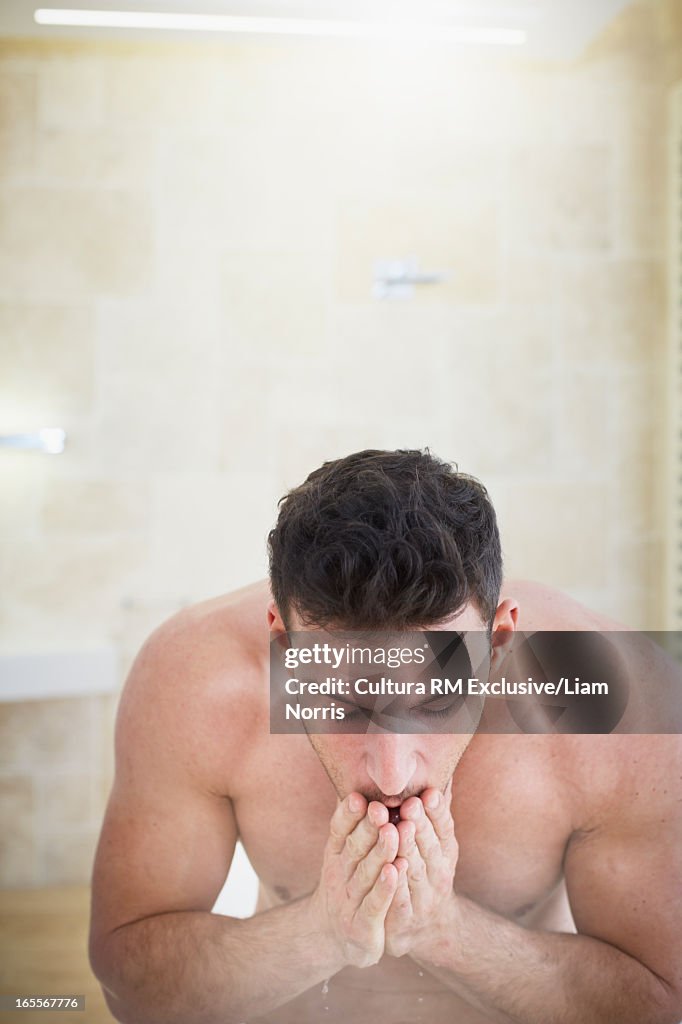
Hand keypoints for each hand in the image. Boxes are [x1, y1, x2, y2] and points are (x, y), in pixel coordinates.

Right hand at [310, 794, 400, 967]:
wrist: (330, 937)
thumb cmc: (346, 884)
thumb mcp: (342, 854)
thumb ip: (352, 822)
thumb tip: (359, 779)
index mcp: (334, 855)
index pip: (338, 831)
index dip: (347, 815)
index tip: (358, 796)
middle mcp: (339, 875)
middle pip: (354, 849)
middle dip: (367, 828)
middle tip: (381, 808)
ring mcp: (349, 901)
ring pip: (366, 874)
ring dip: (380, 853)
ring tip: (393, 832)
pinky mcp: (363, 926)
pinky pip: (375, 904)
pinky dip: (384, 888)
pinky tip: (395, 871)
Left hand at [384, 780, 457, 958]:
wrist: (422, 929)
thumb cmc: (424, 871)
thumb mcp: (435, 843)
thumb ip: (433, 813)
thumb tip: (440, 774)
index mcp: (446, 851)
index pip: (444, 829)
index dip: (436, 812)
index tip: (428, 793)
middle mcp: (439, 873)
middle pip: (430, 847)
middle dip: (420, 825)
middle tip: (410, 806)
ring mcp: (425, 897)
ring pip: (416, 870)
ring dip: (407, 850)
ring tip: (397, 830)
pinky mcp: (406, 917)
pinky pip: (401, 899)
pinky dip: (395, 884)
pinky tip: (389, 868)